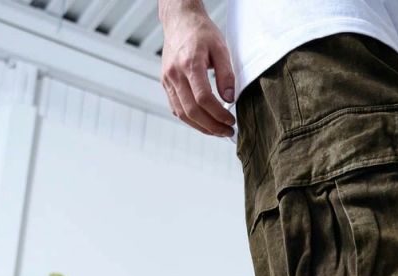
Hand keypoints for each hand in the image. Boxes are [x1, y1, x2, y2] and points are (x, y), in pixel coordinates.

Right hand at [161, 8, 235, 136]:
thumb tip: (229, 99)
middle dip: (212, 126)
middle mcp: (175, 74)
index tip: (231, 121)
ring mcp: (168, 80)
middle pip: (192, 111)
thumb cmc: (201, 32)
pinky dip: (191, 120)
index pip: (203, 99)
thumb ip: (226, 75)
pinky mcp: (166, 84)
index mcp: (189, 64)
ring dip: (201, 127)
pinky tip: (204, 123)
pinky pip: (176, 109)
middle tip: (227, 132)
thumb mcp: (220, 49)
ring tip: (218, 132)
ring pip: (182, 114)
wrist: (180, 20)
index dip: (219, 114)